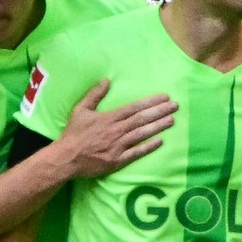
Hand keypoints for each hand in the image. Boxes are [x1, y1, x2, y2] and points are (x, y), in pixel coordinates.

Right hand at [58, 80, 176, 178]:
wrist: (66, 158)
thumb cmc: (73, 134)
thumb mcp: (80, 110)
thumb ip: (94, 95)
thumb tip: (106, 81)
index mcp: (109, 118)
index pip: (134, 108)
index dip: (151, 102)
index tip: (164, 97)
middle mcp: (116, 131)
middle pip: (142, 119)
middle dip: (160, 112)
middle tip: (175, 106)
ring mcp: (118, 146)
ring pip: (142, 134)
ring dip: (158, 127)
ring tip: (171, 120)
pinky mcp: (117, 161)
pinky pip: (136, 153)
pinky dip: (148, 147)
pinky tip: (160, 141)